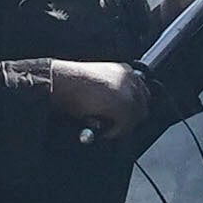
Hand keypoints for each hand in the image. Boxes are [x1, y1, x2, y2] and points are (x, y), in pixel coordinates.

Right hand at [31, 59, 146, 128]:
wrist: (59, 80)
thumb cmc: (70, 83)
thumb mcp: (97, 84)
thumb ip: (112, 94)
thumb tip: (118, 112)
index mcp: (124, 70)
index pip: (142, 93)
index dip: (133, 109)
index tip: (125, 118)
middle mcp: (129, 78)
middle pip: (143, 106)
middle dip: (130, 119)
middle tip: (115, 127)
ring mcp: (128, 91)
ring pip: (136, 117)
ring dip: (121, 126)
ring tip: (105, 128)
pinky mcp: (123, 105)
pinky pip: (125, 126)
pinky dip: (114, 132)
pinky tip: (100, 129)